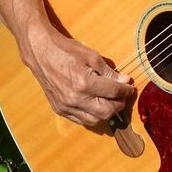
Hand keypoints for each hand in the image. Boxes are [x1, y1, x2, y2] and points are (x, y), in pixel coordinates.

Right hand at [20, 24, 135, 127]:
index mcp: (84, 83)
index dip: (125, 90)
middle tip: (122, 96)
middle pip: (107, 111)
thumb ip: (109, 72)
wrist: (41, 52)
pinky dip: (92, 116)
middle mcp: (75, 98)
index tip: (130, 87)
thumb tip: (124, 81)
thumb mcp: (91, 56)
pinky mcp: (60, 109)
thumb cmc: (66, 50)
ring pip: (95, 120)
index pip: (113, 92)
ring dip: (107, 113)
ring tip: (110, 102)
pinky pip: (81, 120)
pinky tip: (96, 105)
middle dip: (119, 105)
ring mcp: (66, 106)